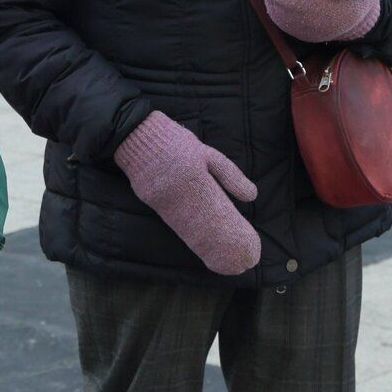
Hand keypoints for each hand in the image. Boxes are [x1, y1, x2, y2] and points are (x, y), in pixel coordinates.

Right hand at [113, 111, 259, 275]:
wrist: (138, 134)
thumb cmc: (177, 142)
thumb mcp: (207, 154)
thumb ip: (229, 174)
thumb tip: (253, 196)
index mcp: (194, 178)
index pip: (215, 212)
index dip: (228, 231)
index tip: (242, 242)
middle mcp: (176, 192)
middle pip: (199, 227)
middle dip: (216, 244)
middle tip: (231, 257)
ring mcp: (161, 198)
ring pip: (185, 227)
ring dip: (201, 242)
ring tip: (217, 255)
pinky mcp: (150, 200)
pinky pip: (172, 220)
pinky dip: (186, 231)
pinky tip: (197, 240)